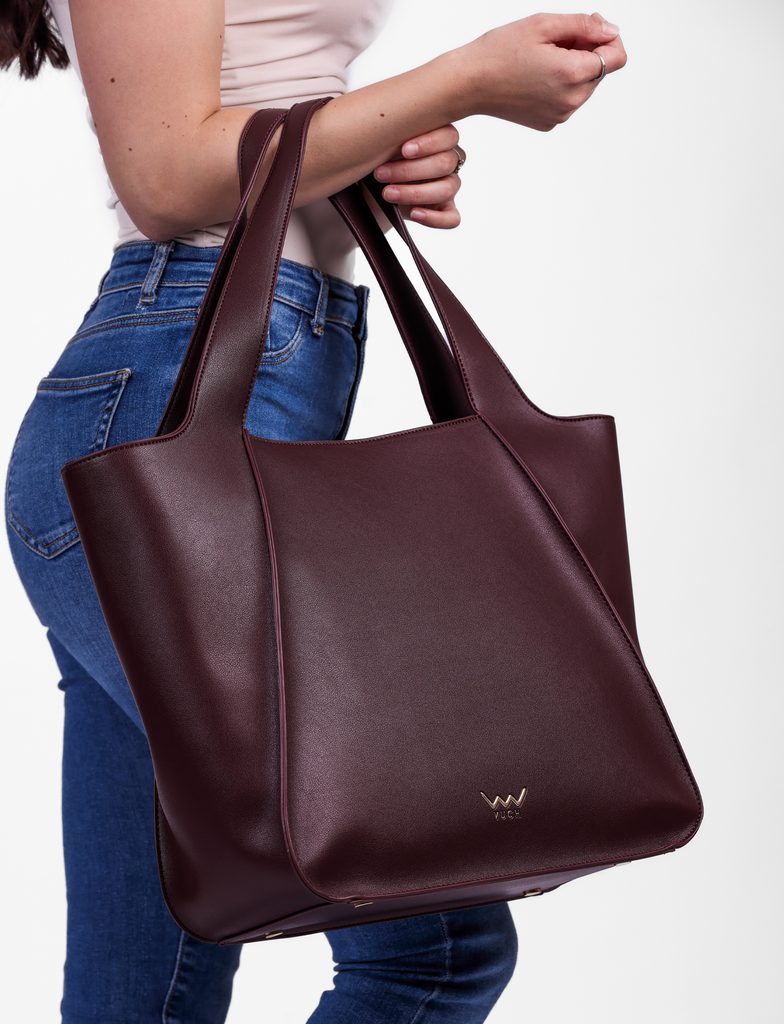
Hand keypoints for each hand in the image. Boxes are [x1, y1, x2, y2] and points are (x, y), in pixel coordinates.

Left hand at [372, 124, 464, 228]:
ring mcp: (449, 186)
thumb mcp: (385, 142)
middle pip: (444, 163)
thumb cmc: (381, 158)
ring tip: (388, 193)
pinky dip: (434, 218)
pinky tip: (414, 214)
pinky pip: (452, 218)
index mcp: (440, 138)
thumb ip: (393, 133)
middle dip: (410, 170)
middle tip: (381, 174)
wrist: (372, 186)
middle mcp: (449, 160)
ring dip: (415, 192)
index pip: (448, 136)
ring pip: (446, 188)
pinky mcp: (445, 210)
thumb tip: (382, 124)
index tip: (403, 150)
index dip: (428, 143)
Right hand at [460, 11, 626, 130]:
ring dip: (573, 67)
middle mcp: (571, 101)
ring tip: (543, 59)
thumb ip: (584, 26)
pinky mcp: (549, 123)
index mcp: (572, 74)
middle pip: (601, 70)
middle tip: (556, 40)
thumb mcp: (544, 24)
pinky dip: (560, 84)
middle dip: (587, 51)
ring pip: (585, 85)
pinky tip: (536, 76)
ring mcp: (560, 115)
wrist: (469, 84)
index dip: (608, 36)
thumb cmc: (499, 52)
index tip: (588, 26)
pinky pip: (568, 99)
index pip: (618, 57)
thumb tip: (611, 32)